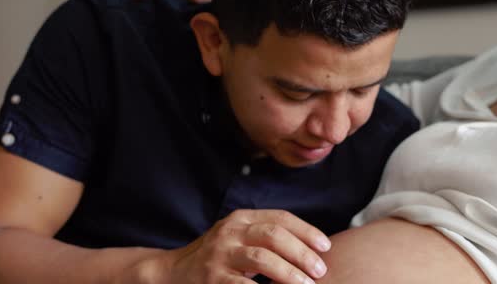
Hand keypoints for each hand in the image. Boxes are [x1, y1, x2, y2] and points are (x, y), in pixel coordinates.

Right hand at [144, 210, 330, 283]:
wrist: (171, 273)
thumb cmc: (217, 258)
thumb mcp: (238, 238)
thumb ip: (267, 238)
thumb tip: (312, 250)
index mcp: (241, 218)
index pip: (280, 218)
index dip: (306, 231)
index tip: (326, 246)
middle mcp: (230, 231)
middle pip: (274, 236)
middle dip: (301, 253)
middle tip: (320, 271)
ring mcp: (219, 254)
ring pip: (261, 259)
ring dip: (289, 273)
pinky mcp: (211, 278)